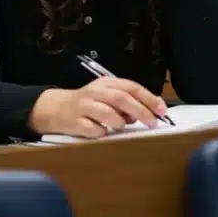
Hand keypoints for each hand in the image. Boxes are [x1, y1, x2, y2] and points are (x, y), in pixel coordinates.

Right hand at [27, 77, 169, 138]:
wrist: (55, 108)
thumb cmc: (87, 103)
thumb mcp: (107, 96)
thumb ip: (128, 100)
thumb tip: (152, 110)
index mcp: (105, 84)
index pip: (131, 87)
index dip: (149, 99)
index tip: (162, 111)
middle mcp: (94, 92)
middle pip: (121, 99)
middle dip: (140, 111)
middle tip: (152, 123)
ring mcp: (83, 107)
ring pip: (107, 113)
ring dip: (120, 122)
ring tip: (121, 126)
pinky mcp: (75, 122)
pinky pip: (95, 130)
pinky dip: (103, 132)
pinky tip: (101, 131)